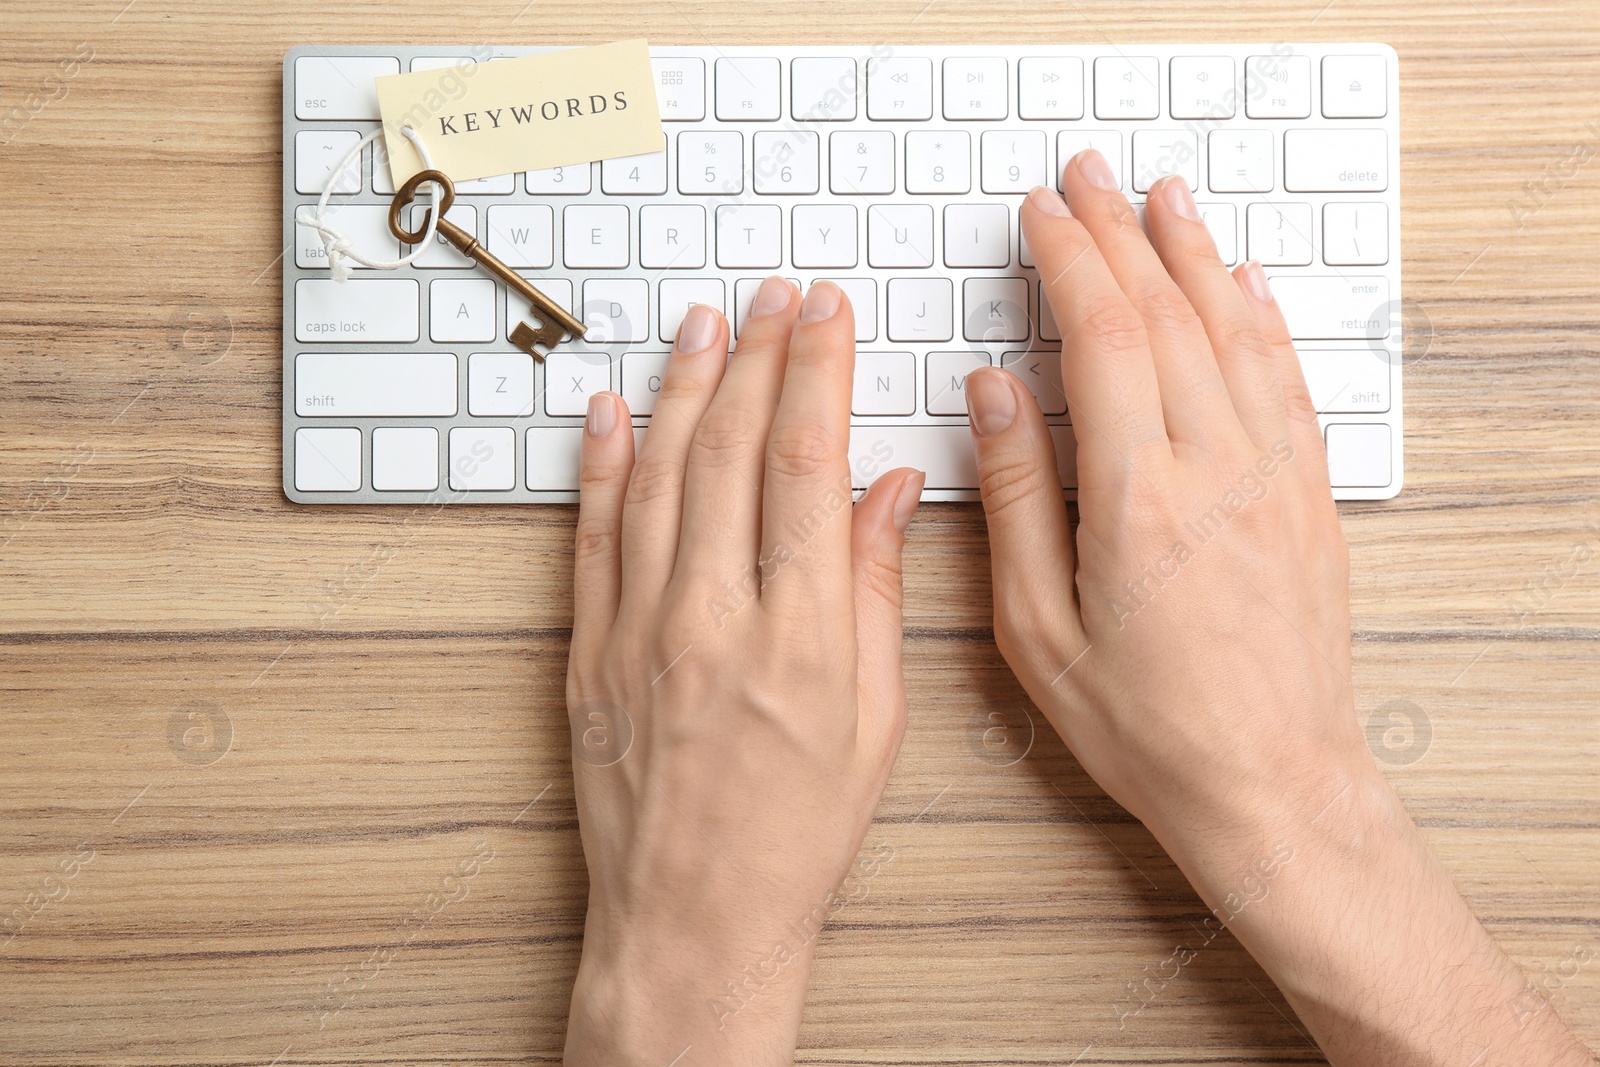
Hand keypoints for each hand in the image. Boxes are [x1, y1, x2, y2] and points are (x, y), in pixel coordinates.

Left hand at [562, 277, 923, 1066]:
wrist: (694, 918)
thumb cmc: (796, 835)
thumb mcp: (875, 721)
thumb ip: (878, 593)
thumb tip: (888, 492)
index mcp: (801, 634)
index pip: (804, 465)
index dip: (816, 374)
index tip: (824, 317)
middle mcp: (713, 619)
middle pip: (729, 452)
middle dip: (756, 358)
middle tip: (771, 300)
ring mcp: (640, 632)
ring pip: (657, 477)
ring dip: (680, 390)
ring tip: (702, 327)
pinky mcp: (589, 653)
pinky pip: (590, 539)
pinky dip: (598, 466)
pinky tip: (610, 411)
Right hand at [964, 151, 1595, 1065]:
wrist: (1271, 784)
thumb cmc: (1147, 726)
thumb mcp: (1037, 628)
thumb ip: (1016, 495)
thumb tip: (994, 393)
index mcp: (1137, 497)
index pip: (1102, 335)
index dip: (1068, 260)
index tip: (1039, 216)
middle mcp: (1216, 468)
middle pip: (1166, 313)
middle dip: (1119, 233)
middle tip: (1086, 179)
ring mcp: (1274, 478)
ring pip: (1233, 331)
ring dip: (1193, 254)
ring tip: (1161, 200)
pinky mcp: (1308, 499)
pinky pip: (1287, 382)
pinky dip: (1261, 320)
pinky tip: (1244, 286)